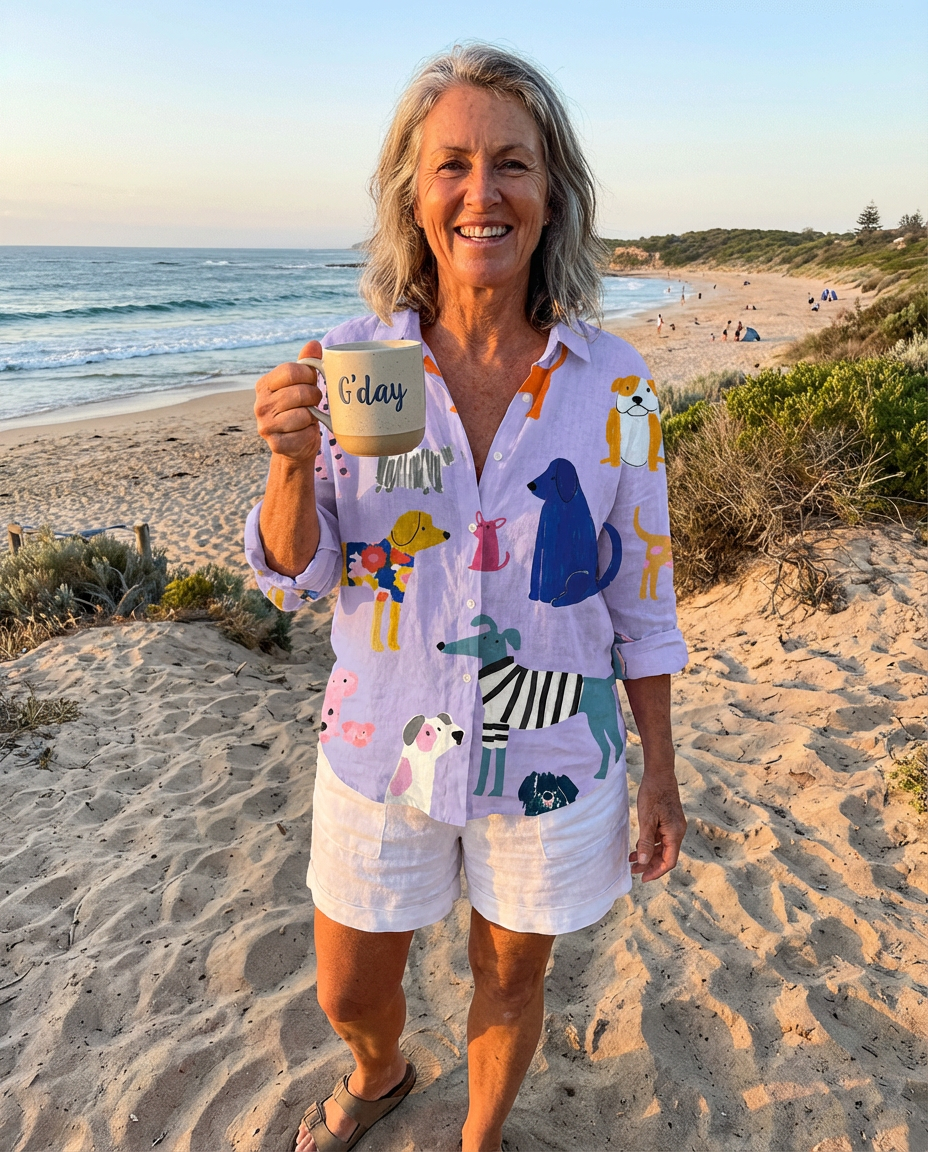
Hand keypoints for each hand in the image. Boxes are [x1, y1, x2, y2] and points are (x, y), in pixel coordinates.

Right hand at [254, 340, 323, 462]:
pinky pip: (303, 434)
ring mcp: (265, 426)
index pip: (291, 371)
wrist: (296, 445)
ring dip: (312, 416)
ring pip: (303, 415)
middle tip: (313, 402)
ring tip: (308, 417)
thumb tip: (314, 344)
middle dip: (314, 397)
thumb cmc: (301, 409)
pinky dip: (309, 434)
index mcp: (264, 385)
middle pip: (299, 393)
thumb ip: (307, 364)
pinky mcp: (276, 444)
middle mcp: (260, 404)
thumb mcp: (303, 385)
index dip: (309, 375)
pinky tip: (303, 433)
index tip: (312, 381)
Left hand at [630, 769, 685, 881]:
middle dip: (650, 865)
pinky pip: (660, 838)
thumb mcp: (647, 819)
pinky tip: (637, 846)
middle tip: (633, 871)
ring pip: (662, 847)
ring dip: (648, 855)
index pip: (669, 861)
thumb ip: (646, 842)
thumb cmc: (653, 794)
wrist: (659, 773)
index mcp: (675, 833)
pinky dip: (649, 844)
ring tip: (631, 860)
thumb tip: (643, 862)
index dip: (656, 871)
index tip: (642, 878)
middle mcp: (677, 832)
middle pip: (666, 856)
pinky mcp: (668, 820)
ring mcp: (674, 826)